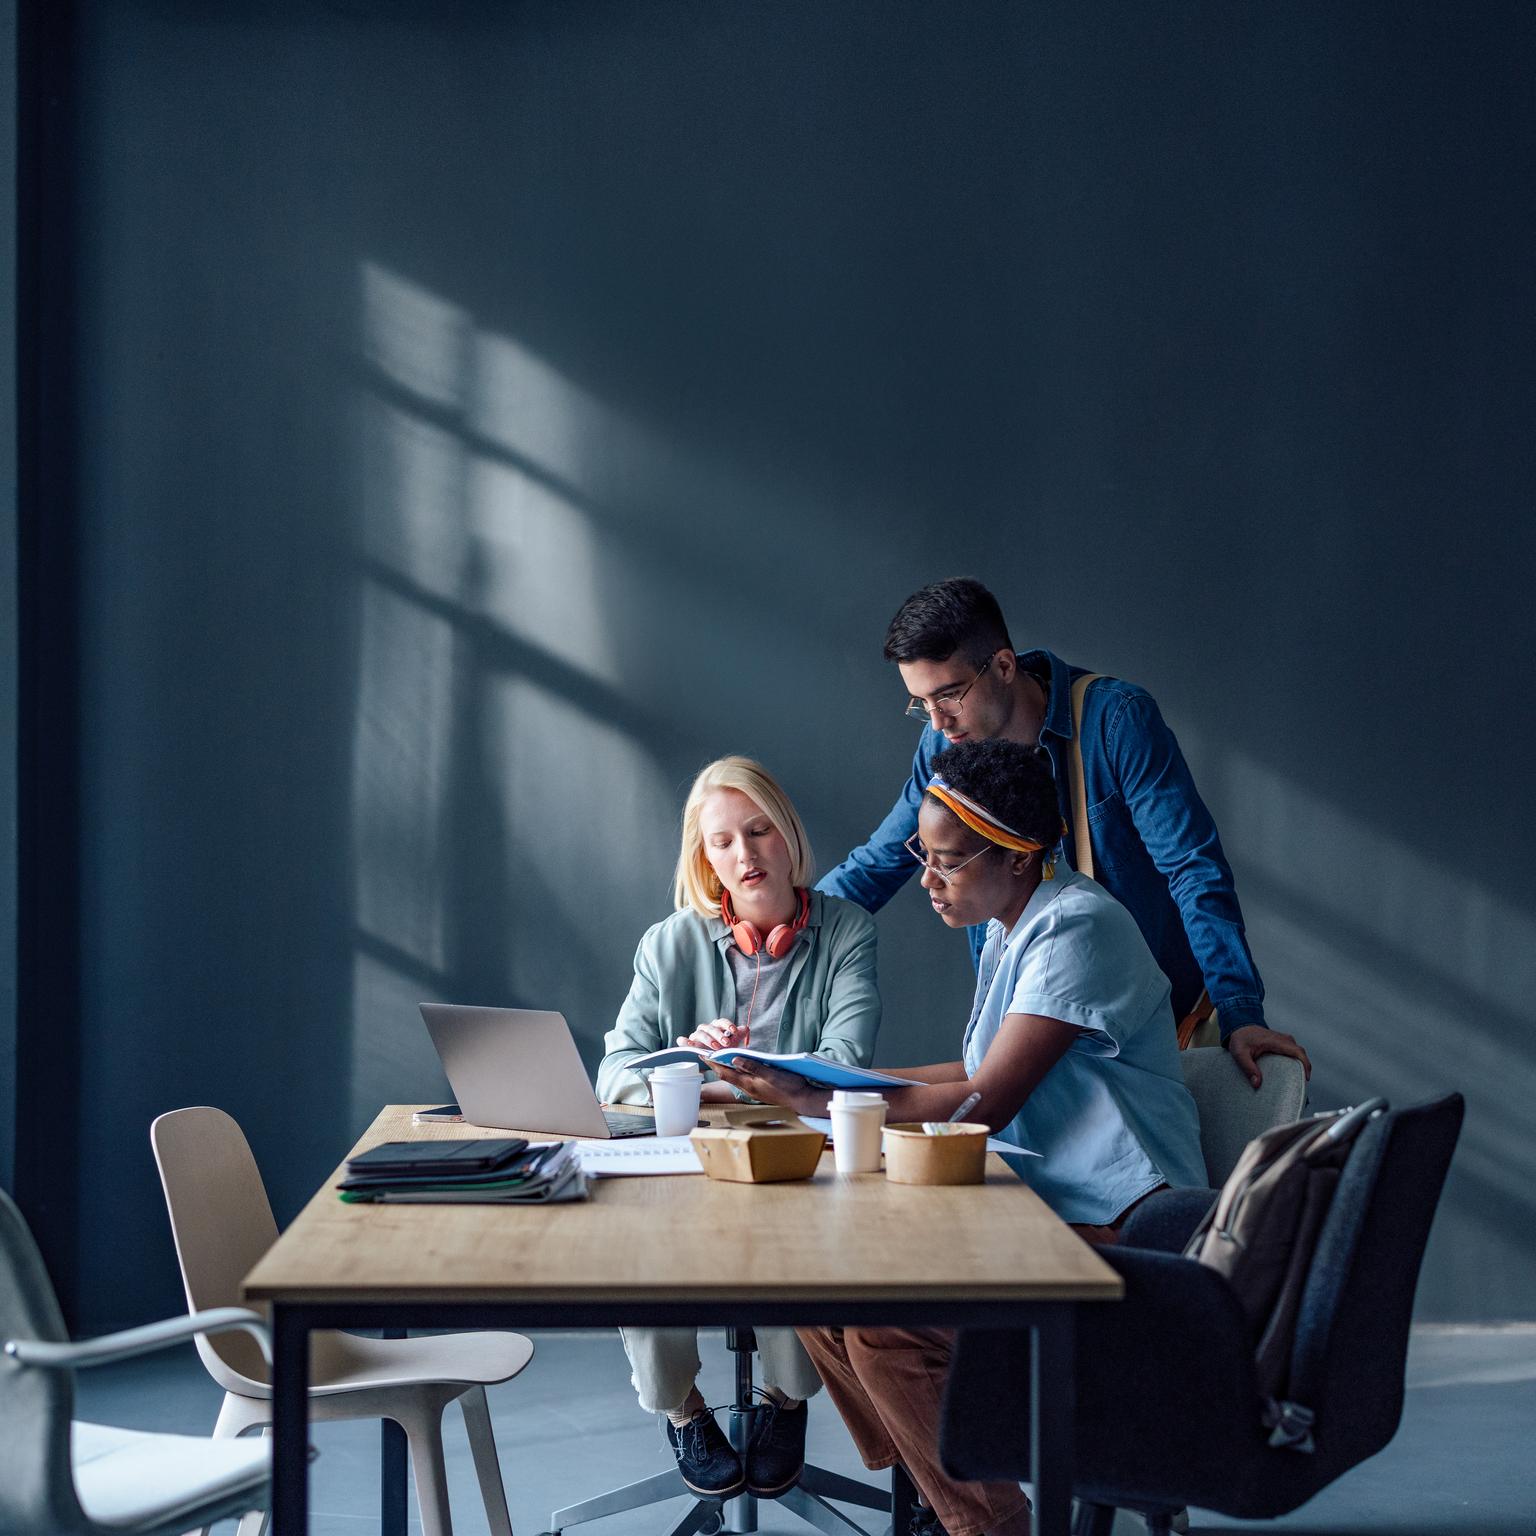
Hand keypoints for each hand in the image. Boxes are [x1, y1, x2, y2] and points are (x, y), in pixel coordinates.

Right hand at [677, 1017, 745, 1051]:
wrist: (716, 1058)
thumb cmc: (725, 1048)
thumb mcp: (734, 1042)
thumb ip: (739, 1035)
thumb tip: (745, 1028)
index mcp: (717, 1026)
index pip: (722, 1022)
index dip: (728, 1025)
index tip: (734, 1031)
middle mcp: (707, 1028)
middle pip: (711, 1028)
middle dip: (719, 1035)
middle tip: (726, 1043)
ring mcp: (697, 1035)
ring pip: (700, 1033)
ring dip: (708, 1039)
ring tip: (715, 1047)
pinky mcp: (689, 1043)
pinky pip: (684, 1041)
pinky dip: (684, 1041)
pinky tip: (687, 1043)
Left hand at [714, 1062, 828, 1116]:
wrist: (802, 1100)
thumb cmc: (789, 1087)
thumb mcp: (771, 1074)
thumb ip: (753, 1067)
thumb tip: (734, 1059)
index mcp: (749, 1084)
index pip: (725, 1072)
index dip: (713, 1063)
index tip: (702, 1054)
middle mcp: (748, 1087)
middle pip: (727, 1075)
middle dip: (716, 1064)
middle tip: (707, 1053)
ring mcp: (754, 1089)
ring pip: (735, 1077)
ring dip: (726, 1067)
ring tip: (719, 1057)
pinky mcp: (761, 1088)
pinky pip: (744, 1079)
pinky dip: (737, 1070)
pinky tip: (740, 1065)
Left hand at [1226, 1024, 1311, 1089]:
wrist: (1239, 1026)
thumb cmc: (1240, 1039)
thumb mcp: (1240, 1054)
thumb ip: (1248, 1068)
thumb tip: (1257, 1083)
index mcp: (1276, 1041)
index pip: (1297, 1052)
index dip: (1305, 1065)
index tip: (1305, 1078)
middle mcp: (1284, 1039)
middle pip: (1300, 1054)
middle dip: (1303, 1069)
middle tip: (1298, 1085)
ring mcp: (1284, 1041)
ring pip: (1298, 1054)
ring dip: (1299, 1066)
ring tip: (1293, 1081)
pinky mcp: (1283, 1044)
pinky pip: (1293, 1053)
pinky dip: (1294, 1063)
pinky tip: (1289, 1074)